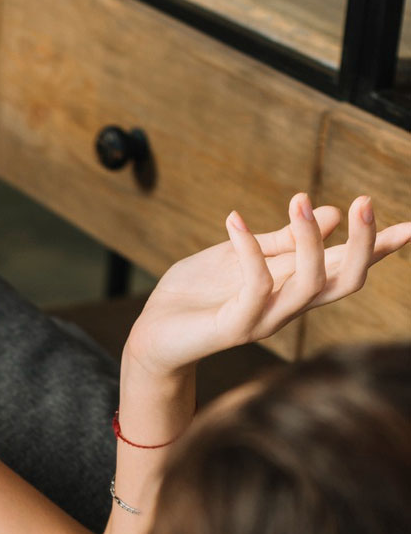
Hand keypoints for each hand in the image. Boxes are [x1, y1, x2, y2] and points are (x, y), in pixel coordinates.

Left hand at [126, 194, 410, 376]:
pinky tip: (235, 220)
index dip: (380, 248)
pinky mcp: (235, 327)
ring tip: (298, 200)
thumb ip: (281, 241)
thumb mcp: (239, 255)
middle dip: (362, 245)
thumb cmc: (197, 294)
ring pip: (310, 285)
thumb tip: (331, 213)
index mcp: (294, 286)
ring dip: (310, 241)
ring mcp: (265, 319)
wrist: (153, 333)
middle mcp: (289, 306)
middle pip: (346, 282)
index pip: (348, 267)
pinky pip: (255, 287)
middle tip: (362, 202)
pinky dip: (249, 250)